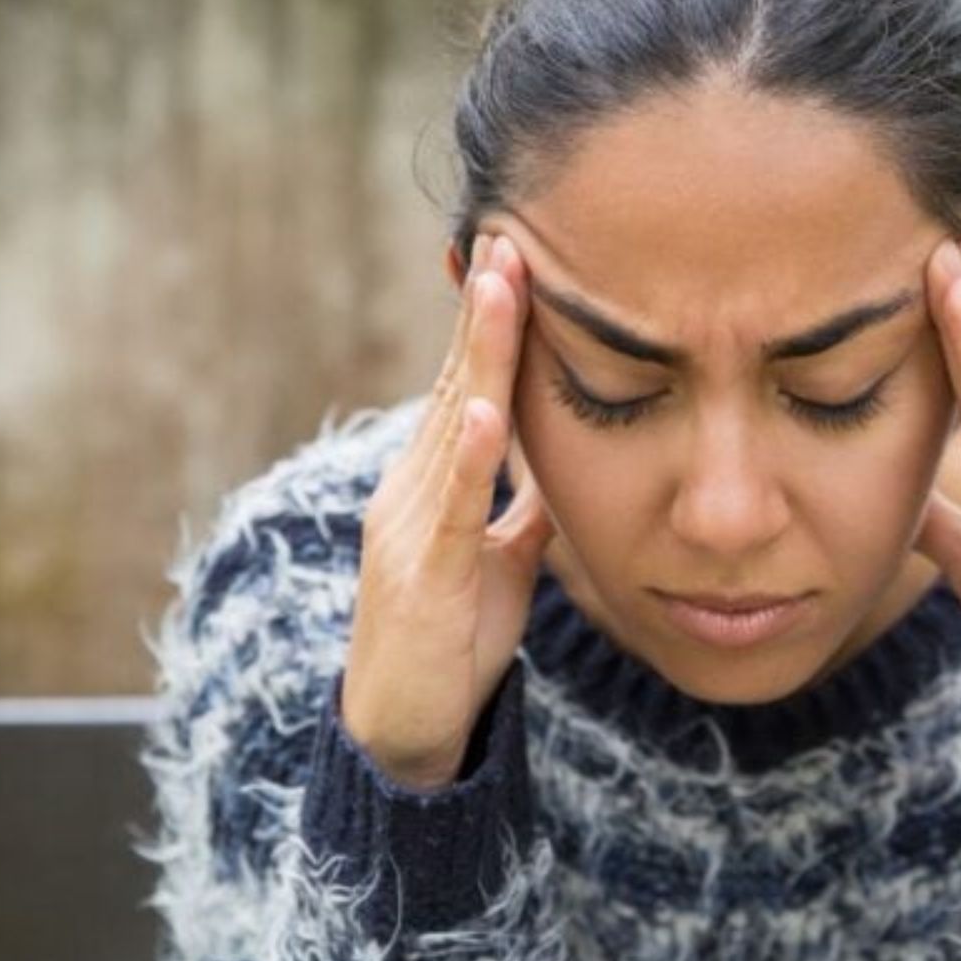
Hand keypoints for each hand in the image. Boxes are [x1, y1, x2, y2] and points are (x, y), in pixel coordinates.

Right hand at [341, 234, 555, 790]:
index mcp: (436, 480)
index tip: (516, 255)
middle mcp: (415, 488)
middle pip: (457, 383)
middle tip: (506, 233)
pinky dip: (472, 458)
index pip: (469, 384)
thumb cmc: (453, 641)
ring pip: (454, 426)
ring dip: (479, 354)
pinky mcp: (426, 575)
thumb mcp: (501, 561)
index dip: (492, 323)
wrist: (403, 728)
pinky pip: (455, 509)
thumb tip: (557, 463)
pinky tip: (490, 411)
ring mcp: (413, 527)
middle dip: (483, 309)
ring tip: (501, 287)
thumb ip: (522, 509)